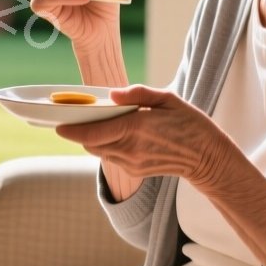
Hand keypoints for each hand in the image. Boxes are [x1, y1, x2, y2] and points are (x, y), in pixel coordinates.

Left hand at [54, 85, 237, 186]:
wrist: (208, 158)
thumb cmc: (190, 124)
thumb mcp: (169, 99)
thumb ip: (138, 94)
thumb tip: (113, 94)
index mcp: (136, 128)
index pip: (93, 132)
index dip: (71, 129)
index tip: (57, 124)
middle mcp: (130, 149)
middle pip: (90, 143)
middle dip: (79, 132)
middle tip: (73, 117)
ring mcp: (132, 163)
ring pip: (99, 151)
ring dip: (92, 139)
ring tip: (93, 123)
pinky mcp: (135, 171)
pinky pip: (111, 157)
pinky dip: (106, 145)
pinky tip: (114, 133)